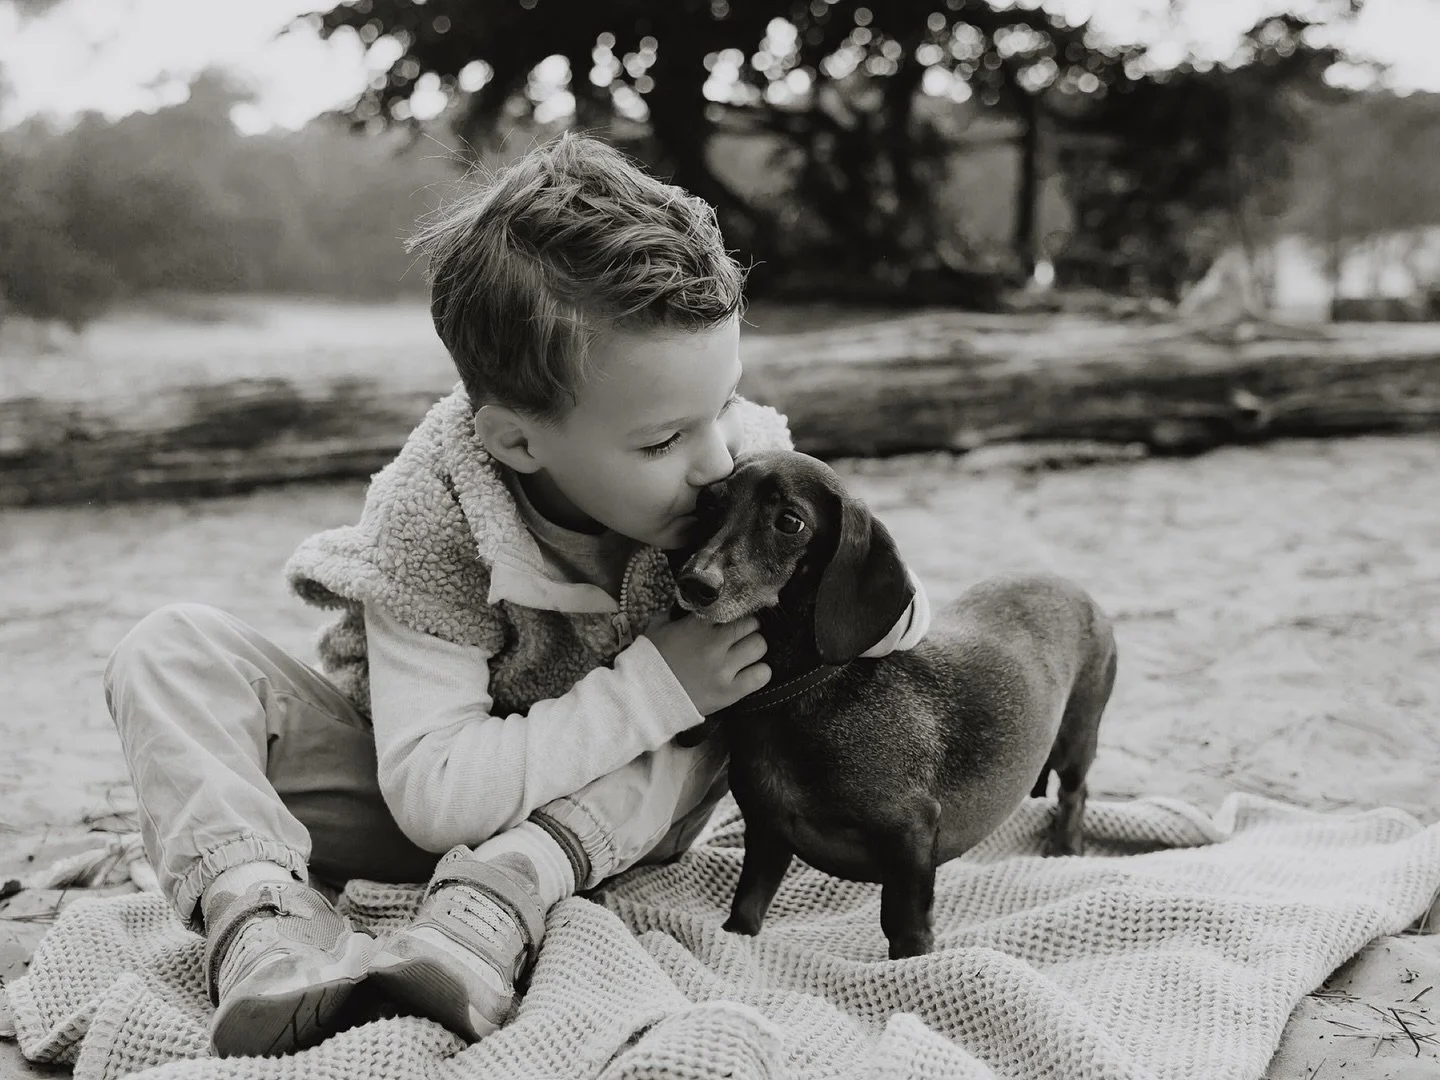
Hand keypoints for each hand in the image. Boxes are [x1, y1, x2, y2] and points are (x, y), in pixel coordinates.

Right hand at [646, 613, 770, 715]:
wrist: (643, 698)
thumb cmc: (649, 660)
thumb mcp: (658, 627)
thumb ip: (677, 614)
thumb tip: (693, 607)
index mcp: (698, 625)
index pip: (732, 608)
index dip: (734, 613)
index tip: (731, 618)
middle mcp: (715, 643)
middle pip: (751, 625)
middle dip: (747, 628)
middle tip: (741, 636)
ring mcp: (724, 669)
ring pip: (759, 646)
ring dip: (754, 648)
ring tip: (745, 654)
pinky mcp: (730, 692)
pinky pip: (761, 675)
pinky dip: (760, 672)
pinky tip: (750, 672)